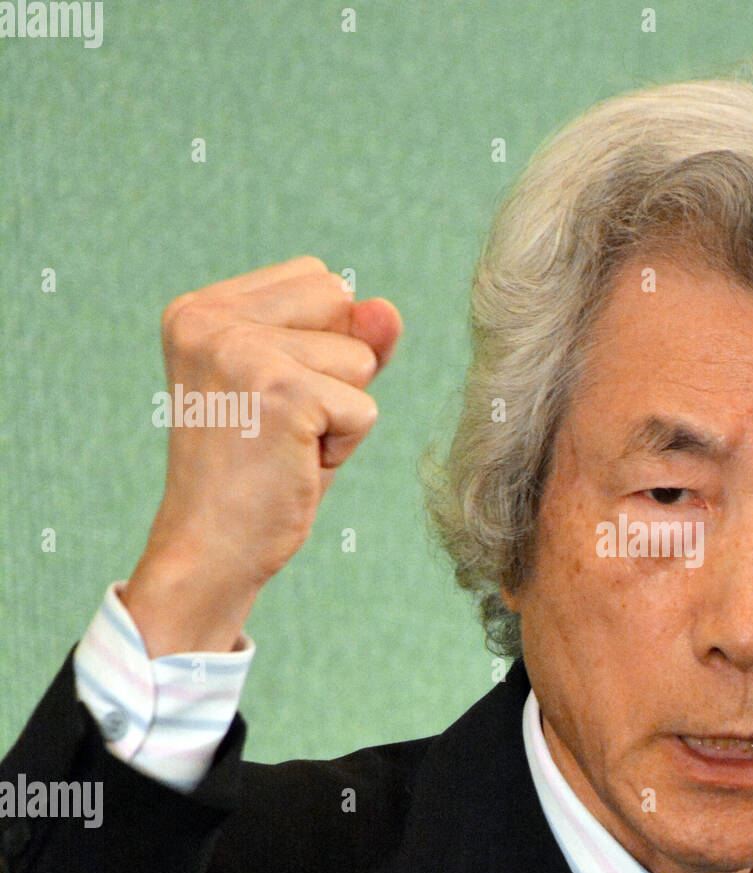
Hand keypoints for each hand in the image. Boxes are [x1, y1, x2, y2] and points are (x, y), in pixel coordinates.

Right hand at [121, 256, 401, 654]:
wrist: (211, 549)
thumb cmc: (258, 473)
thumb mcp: (304, 389)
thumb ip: (348, 339)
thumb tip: (388, 309)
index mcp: (200, 309)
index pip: (318, 280)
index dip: (321, 345)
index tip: (272, 398)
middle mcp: (210, 319)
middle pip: (342, 302)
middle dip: (336, 371)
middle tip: (283, 424)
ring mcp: (242, 351)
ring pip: (360, 358)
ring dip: (341, 413)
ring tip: (286, 446)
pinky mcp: (283, 392)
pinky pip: (366, 407)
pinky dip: (346, 446)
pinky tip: (295, 465)